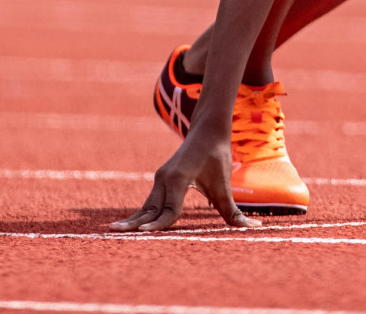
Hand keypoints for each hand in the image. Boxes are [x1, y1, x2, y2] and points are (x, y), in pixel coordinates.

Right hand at [108, 132, 259, 230]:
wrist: (208, 131)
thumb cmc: (218, 157)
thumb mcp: (225, 185)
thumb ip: (233, 211)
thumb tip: (252, 228)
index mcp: (179, 179)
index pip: (168, 209)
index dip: (159, 224)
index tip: (144, 234)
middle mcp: (165, 178)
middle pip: (149, 208)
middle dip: (135, 224)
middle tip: (114, 234)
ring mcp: (160, 178)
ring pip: (146, 205)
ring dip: (132, 219)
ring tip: (113, 230)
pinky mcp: (160, 179)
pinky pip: (149, 201)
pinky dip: (139, 213)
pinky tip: (128, 224)